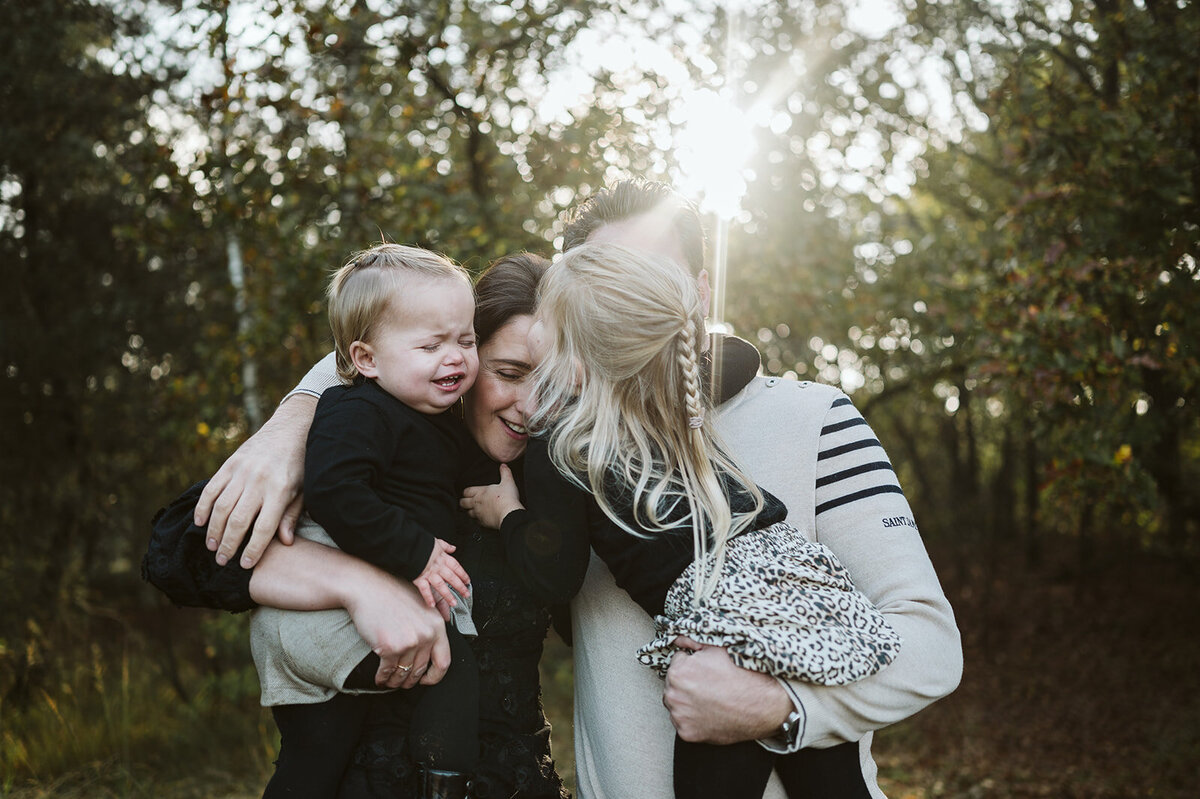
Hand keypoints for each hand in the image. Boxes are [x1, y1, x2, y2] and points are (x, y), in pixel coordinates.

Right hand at [194, 395, 315, 567]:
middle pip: (238, 521)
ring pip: (221, 507)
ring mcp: (242, 471)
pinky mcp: (230, 464)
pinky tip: (200, 523)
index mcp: (280, 491)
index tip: (244, 565)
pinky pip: (211, 488)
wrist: (291, 429)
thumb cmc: (301, 465)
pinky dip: (203, 507)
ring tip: (212, 547)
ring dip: (214, 530)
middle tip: (222, 561)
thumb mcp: (304, 490)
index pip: (263, 528)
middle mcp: (259, 482)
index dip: (253, 549)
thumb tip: (285, 543)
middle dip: (228, 545)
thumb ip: (291, 515)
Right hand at [341, 567, 451, 689]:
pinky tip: (380, 679)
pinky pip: (388, 672)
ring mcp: (408, 642)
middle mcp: (426, 635)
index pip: (444, 662)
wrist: (367, 588)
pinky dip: (383, 678)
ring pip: (404, 673)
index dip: (435, 676)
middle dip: (411, 681)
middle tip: (404, 683)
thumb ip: (430, 626)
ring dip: (396, 682)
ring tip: (391, 682)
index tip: (426, 680)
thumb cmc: (392, 595)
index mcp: (437, 625)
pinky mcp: (389, 648)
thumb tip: (433, 650)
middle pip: (421, 670)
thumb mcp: (422, 606)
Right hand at [412, 539, 471, 608]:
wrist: (410, 545)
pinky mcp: (419, 578)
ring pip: (441, 585)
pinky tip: (432, 604)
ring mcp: (429, 573)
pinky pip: (425, 589)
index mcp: (443, 558)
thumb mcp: (437, 542)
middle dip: (460, 587)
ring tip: (453, 603)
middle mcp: (438, 567)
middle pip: (452, 578)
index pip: (456, 567)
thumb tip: (453, 548)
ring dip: (448, 595)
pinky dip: (428, 597)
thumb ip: (446, 546)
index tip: (468, 581)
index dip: (463, 575)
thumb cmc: (422, 544)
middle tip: (466, 594)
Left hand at [460, 463, 522, 529]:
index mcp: (480, 492)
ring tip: (471, 510)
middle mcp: (476, 503)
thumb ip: (505, 473)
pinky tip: (480, 519)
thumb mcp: (508, 482)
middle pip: (463, 503)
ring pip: (468, 513)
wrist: (509, 514)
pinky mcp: (483, 523)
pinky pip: (476, 522)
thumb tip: (503, 465)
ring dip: (469, 511)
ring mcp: (478, 514)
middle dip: (463, 502)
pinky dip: (477, 520)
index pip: (466, 491)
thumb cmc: (507, 498)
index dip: (465, 492)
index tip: (466, 492)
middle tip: (465, 502)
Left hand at [663, 636, 792, 743]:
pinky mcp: (687, 733)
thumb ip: (692, 642)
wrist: (762, 706)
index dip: (692, 666)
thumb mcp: (718, 650)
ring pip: (677, 705)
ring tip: (711, 700)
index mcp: (678, 672)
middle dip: (687, 684)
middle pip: (674, 686)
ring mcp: (680, 716)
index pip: (676, 664)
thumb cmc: (742, 677)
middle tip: (709, 686)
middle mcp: (674, 695)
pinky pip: (684, 724)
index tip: (704, 672)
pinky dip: (694, 720)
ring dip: (688, 703)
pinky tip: (710, 713)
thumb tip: (678, 639)